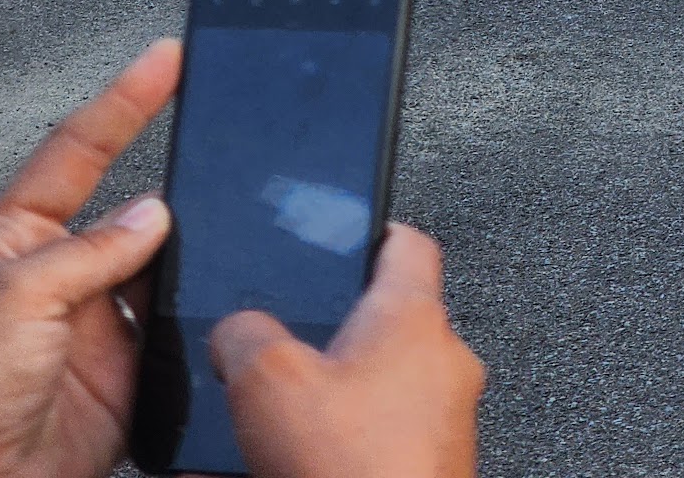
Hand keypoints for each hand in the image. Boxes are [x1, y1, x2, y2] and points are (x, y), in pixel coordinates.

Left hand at [0, 39, 180, 477]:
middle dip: (170, 182)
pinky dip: (197, 322)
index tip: (168, 58)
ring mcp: (92, 331)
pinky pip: (173, 335)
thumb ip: (91, 252)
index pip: (78, 151)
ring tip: (219, 238)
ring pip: (160, 271)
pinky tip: (211, 309)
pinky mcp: (123, 382)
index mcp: (11, 241)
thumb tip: (151, 213)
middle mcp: (55, 279)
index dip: (125, 101)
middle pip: (127, 211)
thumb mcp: (15, 299)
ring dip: (189, 259)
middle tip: (216, 145)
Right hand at [211, 223, 485, 477]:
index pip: (407, 241)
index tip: (344, 232)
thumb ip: (245, 333)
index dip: (370, 230)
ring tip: (285, 417)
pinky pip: (385, 441)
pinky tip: (297, 464)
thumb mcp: (267, 381)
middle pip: (390, 321)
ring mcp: (446, 426)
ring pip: (386, 387)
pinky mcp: (431, 472)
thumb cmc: (354, 473)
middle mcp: (445, 364)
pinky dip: (345, 447)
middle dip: (337, 332)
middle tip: (291, 340)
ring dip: (340, 396)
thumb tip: (238, 332)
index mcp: (414, 316)